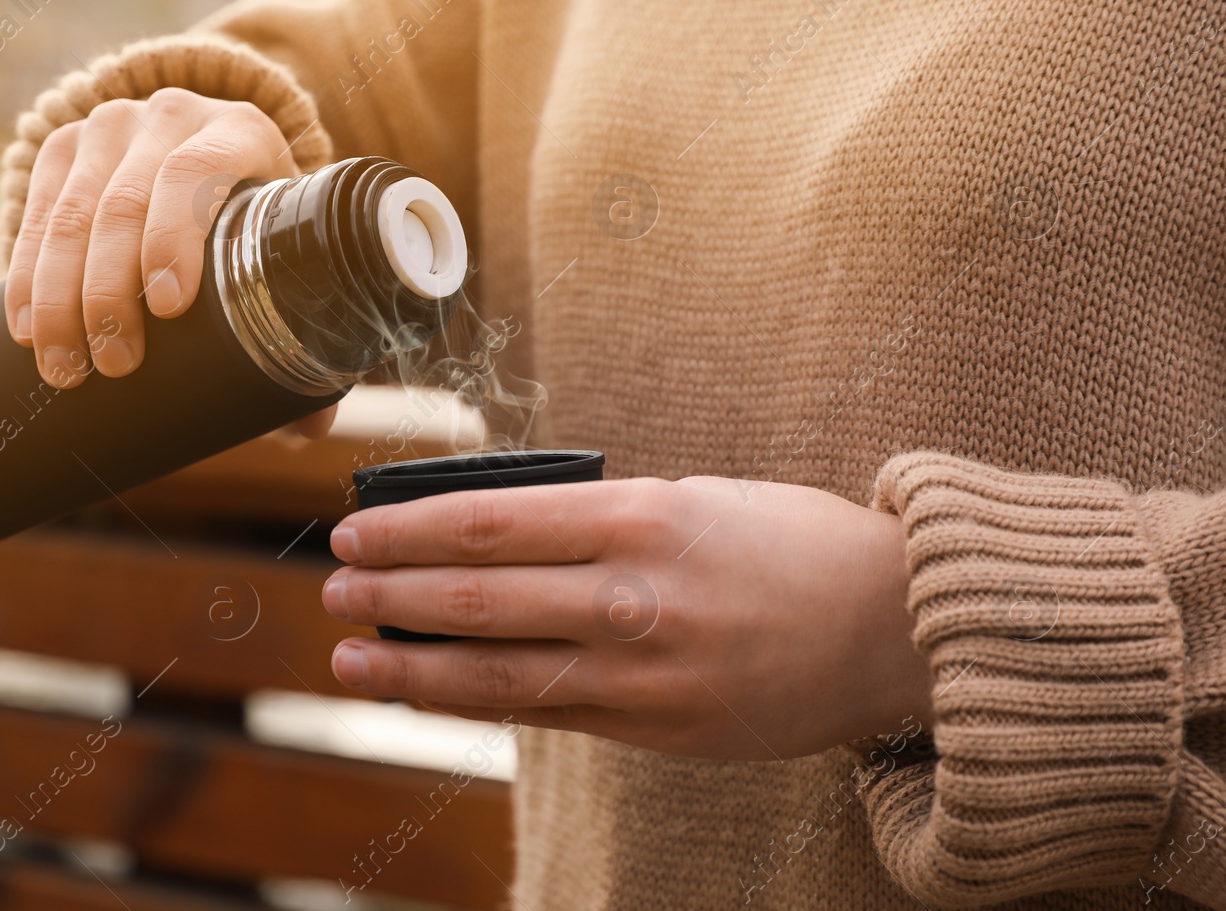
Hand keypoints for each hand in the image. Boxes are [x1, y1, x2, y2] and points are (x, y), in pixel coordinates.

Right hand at [6, 88, 298, 389]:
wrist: (210, 149)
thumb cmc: (261, 222)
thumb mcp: (288, 248)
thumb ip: (304, 325)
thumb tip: (312, 429)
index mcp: (242, 131)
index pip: (195, 175)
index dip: (174, 240)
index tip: (166, 309)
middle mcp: (173, 115)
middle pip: (124, 202)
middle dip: (110, 291)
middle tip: (113, 364)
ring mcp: (112, 125)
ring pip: (71, 213)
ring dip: (61, 297)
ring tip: (66, 368)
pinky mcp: (64, 144)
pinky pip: (37, 213)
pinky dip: (27, 277)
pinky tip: (28, 328)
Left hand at [321, 476, 934, 759]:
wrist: (897, 629)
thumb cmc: (791, 543)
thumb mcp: (691, 500)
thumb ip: (596, 525)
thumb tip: (492, 544)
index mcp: (644, 516)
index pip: (492, 522)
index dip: (409, 530)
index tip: (354, 530)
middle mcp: (635, 596)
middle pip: (479, 597)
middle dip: (391, 594)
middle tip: (334, 588)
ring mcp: (646, 674)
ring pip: (498, 673)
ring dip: (411, 666)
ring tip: (350, 659)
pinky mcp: (659, 730)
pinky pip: (549, 714)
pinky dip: (479, 702)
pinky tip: (432, 693)